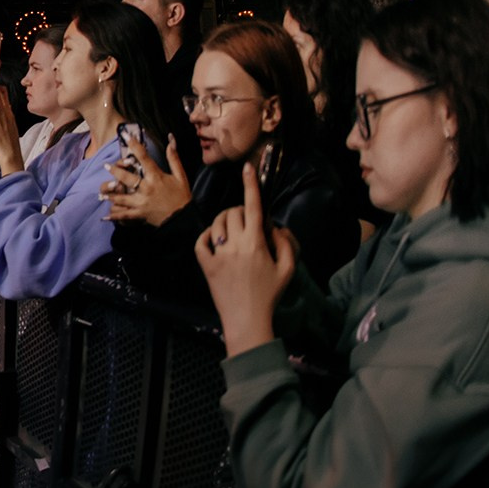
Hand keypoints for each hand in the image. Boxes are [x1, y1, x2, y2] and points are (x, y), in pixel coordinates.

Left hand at [101, 132, 189, 224]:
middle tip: (106, 166)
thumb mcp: (181, 175)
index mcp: (156, 177)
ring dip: (110, 194)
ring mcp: (142, 202)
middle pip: (126, 177)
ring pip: (121, 197)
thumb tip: (171, 139)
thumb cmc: (182, 196)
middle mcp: (146, 188)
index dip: (134, 145)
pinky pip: (124, 215)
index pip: (143, 157)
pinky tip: (105, 216)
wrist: (184, 218)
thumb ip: (174, 158)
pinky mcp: (140, 214)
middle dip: (115, 171)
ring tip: (101, 192)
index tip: (125, 135)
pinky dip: (114, 216)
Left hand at [195, 164, 298, 356]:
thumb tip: (276, 226)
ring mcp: (218, 254)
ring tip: (232, 230)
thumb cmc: (270, 295)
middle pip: (233, 212)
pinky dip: (205, 236)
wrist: (247, 319)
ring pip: (216, 224)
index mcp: (256, 244)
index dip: (250, 185)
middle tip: (247, 222)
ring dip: (224, 220)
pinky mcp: (205, 265)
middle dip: (240, 210)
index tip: (247, 168)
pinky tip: (214, 239)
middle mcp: (235, 245)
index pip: (253, 207)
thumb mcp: (288, 269)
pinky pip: (200, 241)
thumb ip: (286, 244)